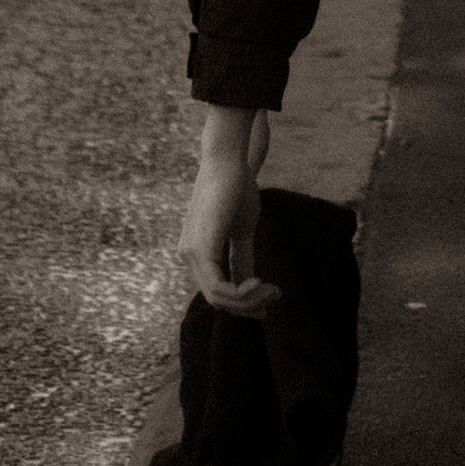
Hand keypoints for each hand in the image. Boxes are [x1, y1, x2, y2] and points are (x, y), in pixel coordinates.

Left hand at [178, 104, 279, 315]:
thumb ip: (242, 257)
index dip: (244, 304)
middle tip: (276, 296)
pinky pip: (218, 287)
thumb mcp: (242, 230)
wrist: (228, 160)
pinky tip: (260, 282)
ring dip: (249, 300)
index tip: (270, 301)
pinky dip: (241, 293)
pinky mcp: (200, 249)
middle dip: (249, 305)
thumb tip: (251, 284)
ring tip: (273, 289)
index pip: (217, 291)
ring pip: (218, 298)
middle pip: (217, 300)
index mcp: (197, 251)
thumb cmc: (236, 187)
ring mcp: (191, 254)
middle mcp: (188, 256)